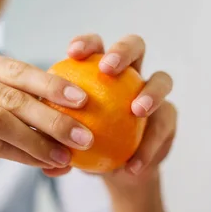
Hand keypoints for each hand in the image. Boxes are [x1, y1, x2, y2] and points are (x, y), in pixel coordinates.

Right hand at [0, 47, 94, 183]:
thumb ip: (21, 105)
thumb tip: (75, 120)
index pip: (17, 70)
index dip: (52, 85)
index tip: (83, 100)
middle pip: (12, 96)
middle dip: (53, 118)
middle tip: (84, 135)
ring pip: (1, 121)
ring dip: (38, 141)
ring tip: (65, 156)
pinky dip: (19, 155)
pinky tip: (41, 163)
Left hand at [43, 34, 176, 182]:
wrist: (119, 168)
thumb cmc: (88, 147)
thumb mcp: (67, 145)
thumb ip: (57, 145)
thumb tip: (41, 159)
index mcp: (102, 70)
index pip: (96, 46)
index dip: (86, 43)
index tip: (72, 53)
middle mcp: (132, 74)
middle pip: (135, 46)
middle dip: (123, 51)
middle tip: (108, 69)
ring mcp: (154, 93)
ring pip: (162, 79)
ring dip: (150, 92)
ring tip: (137, 111)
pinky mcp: (169, 117)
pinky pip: (163, 126)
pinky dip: (149, 146)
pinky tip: (134, 164)